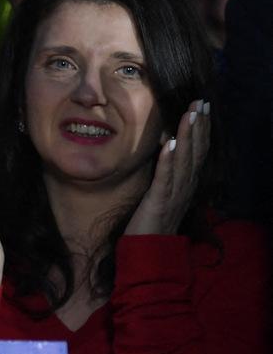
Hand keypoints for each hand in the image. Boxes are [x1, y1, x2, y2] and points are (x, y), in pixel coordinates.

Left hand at [126, 99, 210, 235]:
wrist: (150, 251)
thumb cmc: (153, 221)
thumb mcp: (163, 192)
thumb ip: (168, 173)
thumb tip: (165, 148)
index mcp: (186, 183)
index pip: (197, 151)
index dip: (201, 129)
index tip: (202, 107)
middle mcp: (186, 186)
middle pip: (196, 151)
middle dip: (199, 126)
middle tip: (201, 102)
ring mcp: (175, 193)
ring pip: (184, 160)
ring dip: (187, 136)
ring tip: (190, 114)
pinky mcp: (159, 201)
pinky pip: (165, 177)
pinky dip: (168, 160)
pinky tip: (169, 144)